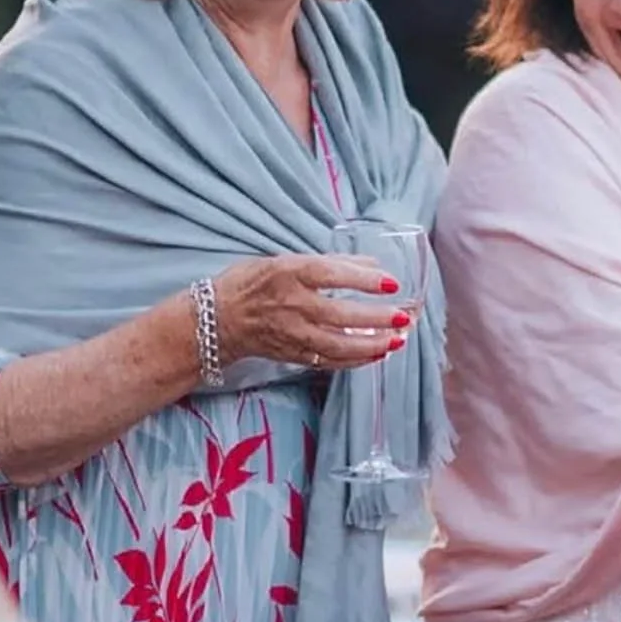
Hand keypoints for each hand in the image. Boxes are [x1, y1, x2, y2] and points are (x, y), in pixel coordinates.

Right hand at [216, 253, 409, 370]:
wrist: (217, 319)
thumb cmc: (252, 282)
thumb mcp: (285, 260)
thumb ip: (330, 262)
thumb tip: (372, 264)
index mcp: (289, 273)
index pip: (331, 274)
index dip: (363, 279)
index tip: (391, 282)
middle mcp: (292, 305)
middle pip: (340, 315)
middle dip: (376, 318)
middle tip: (403, 317)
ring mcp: (293, 334)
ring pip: (338, 345)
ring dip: (372, 345)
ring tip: (398, 340)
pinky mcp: (293, 355)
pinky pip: (330, 361)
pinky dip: (357, 360)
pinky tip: (378, 355)